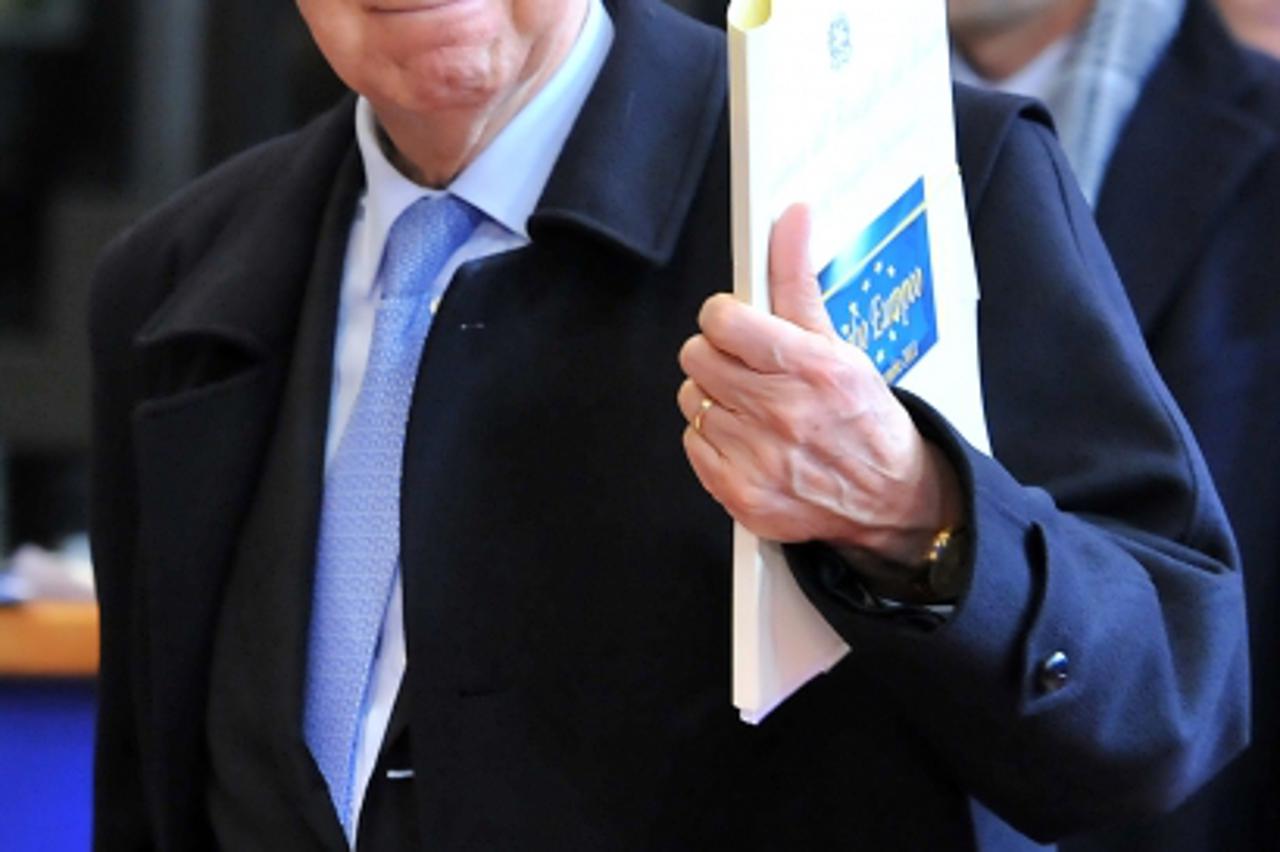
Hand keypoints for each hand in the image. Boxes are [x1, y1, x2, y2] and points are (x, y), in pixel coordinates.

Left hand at [677, 204, 962, 566]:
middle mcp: (781, 412)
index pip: (723, 320)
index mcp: (808, 367)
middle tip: (743, 364)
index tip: (735, 322)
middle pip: (696, 357)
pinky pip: (692, 443)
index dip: (723, 316)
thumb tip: (791, 217)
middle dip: (715, 353)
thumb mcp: (840, 343)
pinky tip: (747, 439)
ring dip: (714, 397)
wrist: (889, 499)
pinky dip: (712, 439)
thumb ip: (800, 279)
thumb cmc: (863, 418)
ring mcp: (757, 457)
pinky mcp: (739, 493)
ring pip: (691, 399)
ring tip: (750, 404)